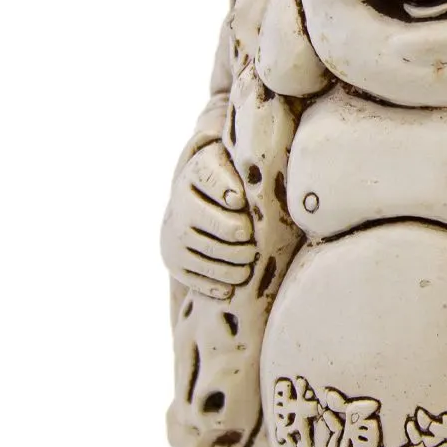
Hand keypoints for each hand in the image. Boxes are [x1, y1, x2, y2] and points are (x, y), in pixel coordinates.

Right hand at [161, 141, 256, 298]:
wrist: (198, 212)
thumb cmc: (236, 188)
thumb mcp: (239, 168)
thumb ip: (252, 162)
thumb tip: (271, 161)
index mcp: (197, 174)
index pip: (207, 176)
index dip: (222, 188)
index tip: (238, 200)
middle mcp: (180, 204)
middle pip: (201, 218)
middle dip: (228, 230)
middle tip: (249, 240)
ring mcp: (175, 235)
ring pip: (199, 249)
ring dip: (227, 260)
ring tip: (248, 264)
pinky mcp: (175, 262)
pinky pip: (193, 276)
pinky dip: (214, 282)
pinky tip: (232, 286)